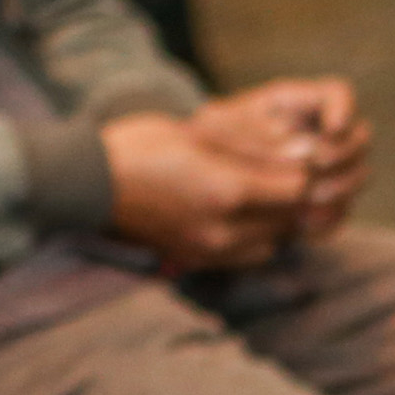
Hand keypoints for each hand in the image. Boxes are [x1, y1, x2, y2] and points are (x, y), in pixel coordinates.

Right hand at [102, 109, 309, 274]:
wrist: (88, 184)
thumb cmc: (141, 145)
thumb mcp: (202, 133)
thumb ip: (256, 147)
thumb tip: (307, 151)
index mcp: (226, 191)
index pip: (297, 190)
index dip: (306, 170)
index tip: (302, 154)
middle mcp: (223, 230)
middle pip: (289, 221)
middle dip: (296, 198)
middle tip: (290, 172)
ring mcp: (209, 251)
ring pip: (272, 244)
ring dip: (277, 221)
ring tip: (266, 194)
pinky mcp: (195, 261)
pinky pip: (246, 257)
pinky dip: (256, 237)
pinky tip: (242, 214)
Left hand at [191, 77, 370, 239]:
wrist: (192, 175)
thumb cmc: (205, 141)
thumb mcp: (221, 129)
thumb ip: (263, 135)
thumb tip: (309, 153)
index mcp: (297, 103)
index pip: (338, 94)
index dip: (344, 109)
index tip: (332, 129)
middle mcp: (319, 133)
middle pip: (360, 137)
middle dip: (343, 155)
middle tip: (316, 170)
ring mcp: (326, 168)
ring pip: (359, 174)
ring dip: (340, 189)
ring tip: (308, 201)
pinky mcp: (319, 202)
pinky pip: (340, 212)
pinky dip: (327, 219)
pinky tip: (301, 225)